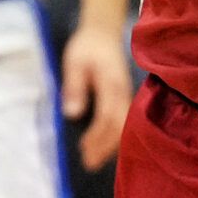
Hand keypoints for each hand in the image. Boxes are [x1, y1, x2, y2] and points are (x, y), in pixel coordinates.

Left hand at [61, 24, 131, 170]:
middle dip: (105, 146)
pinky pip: (122, 121)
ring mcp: (125, 95)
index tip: (83, 149)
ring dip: (110, 145)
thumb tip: (73, 114)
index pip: (108, 115)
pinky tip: (102, 147)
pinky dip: (113, 137)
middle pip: (119, 125)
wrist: (102, 33)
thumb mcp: (74, 62)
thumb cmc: (86, 47)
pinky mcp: (123, 98)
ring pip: (123, 125)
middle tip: (89, 164)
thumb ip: (74, 87)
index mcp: (111, 82)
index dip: (97, 135)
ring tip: (93, 161)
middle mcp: (122, 91)